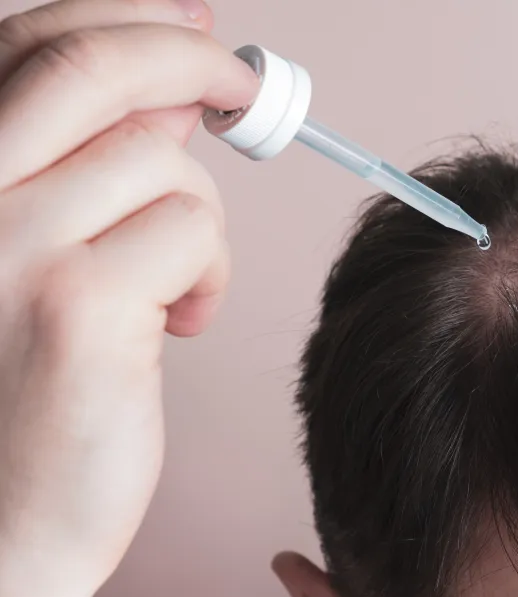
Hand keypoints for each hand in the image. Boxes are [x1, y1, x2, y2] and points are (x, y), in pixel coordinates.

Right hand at [0, 1, 258, 596]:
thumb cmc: (13, 386)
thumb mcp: (20, 249)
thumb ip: (72, 162)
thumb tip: (169, 88)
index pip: (25, 41)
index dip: (122, 17)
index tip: (190, 24)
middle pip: (94, 66)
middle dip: (189, 59)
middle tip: (241, 85)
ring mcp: (1, 244)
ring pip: (163, 163)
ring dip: (197, 220)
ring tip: (174, 286)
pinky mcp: (77, 305)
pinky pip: (192, 231)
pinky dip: (208, 272)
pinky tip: (180, 326)